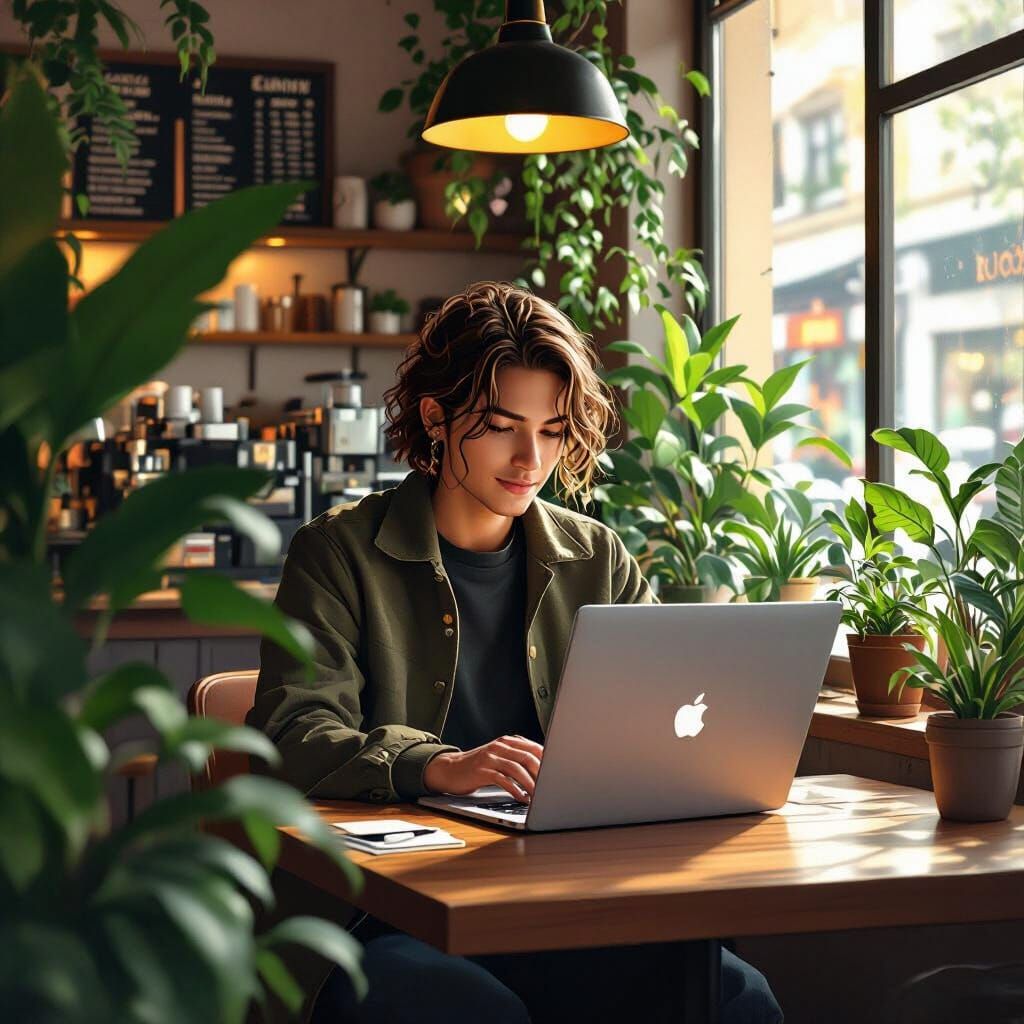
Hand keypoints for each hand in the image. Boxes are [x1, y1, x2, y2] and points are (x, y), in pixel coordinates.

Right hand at [423, 735, 543, 802]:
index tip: (558, 773)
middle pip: (527, 757)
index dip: (547, 760)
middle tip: (551, 787)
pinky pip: (503, 780)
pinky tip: (521, 798)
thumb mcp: (498, 757)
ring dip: (530, 784)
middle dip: (542, 773)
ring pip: (516, 768)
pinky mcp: (482, 771)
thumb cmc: (478, 766)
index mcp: (506, 742)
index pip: (533, 748)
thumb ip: (516, 758)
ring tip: (539, 796)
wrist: (450, 769)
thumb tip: (543, 768)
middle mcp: (499, 746)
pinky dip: (515, 790)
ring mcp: (490, 757)